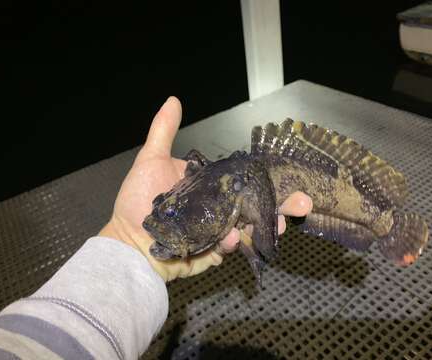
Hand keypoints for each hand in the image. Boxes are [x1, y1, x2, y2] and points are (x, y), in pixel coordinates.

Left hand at [99, 97, 312, 280]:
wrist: (127, 242)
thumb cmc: (137, 201)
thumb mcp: (150, 160)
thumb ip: (164, 131)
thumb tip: (173, 99)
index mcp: (210, 186)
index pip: (244, 180)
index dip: (266, 179)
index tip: (289, 176)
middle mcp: (218, 208)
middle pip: (254, 205)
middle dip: (281, 205)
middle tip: (303, 203)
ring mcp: (216, 230)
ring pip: (249, 228)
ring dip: (267, 226)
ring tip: (281, 224)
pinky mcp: (211, 251)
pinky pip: (228, 247)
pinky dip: (233, 242)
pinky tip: (231, 238)